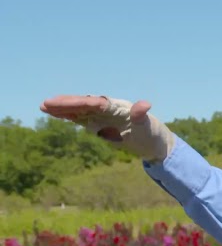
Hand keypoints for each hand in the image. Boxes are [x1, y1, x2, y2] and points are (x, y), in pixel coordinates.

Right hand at [40, 95, 174, 162]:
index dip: (80, 103)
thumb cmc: (151, 133)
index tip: (66, 103)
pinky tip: (53, 113)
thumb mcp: (147, 127)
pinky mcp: (98, 124)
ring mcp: (101, 116)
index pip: (95, 104)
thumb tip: (144, 105)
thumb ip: (141, 116)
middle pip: (83, 104)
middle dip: (66, 103)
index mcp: (117, 107)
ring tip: (44, 106)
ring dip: (62, 108)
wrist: (153, 142)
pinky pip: (80, 118)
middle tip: (46, 103)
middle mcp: (106, 109)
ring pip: (78, 109)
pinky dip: (67, 115)